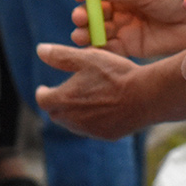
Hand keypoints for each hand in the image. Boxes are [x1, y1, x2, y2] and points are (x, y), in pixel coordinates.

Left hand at [34, 43, 151, 139]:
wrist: (145, 96)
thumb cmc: (115, 74)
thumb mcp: (86, 58)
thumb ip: (60, 56)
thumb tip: (40, 50)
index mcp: (64, 100)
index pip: (42, 100)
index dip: (42, 93)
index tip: (44, 89)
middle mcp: (73, 119)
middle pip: (55, 114)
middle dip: (55, 105)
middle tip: (61, 95)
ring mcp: (89, 130)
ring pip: (73, 124)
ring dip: (72, 114)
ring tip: (81, 101)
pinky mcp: (106, 135)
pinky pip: (92, 129)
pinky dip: (91, 120)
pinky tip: (101, 110)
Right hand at [71, 0, 185, 57]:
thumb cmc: (177, 2)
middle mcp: (119, 7)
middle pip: (92, 10)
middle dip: (83, 13)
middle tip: (81, 18)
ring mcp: (122, 26)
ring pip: (96, 29)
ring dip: (85, 31)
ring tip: (82, 34)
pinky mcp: (128, 46)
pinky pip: (107, 47)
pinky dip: (96, 48)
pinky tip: (92, 48)